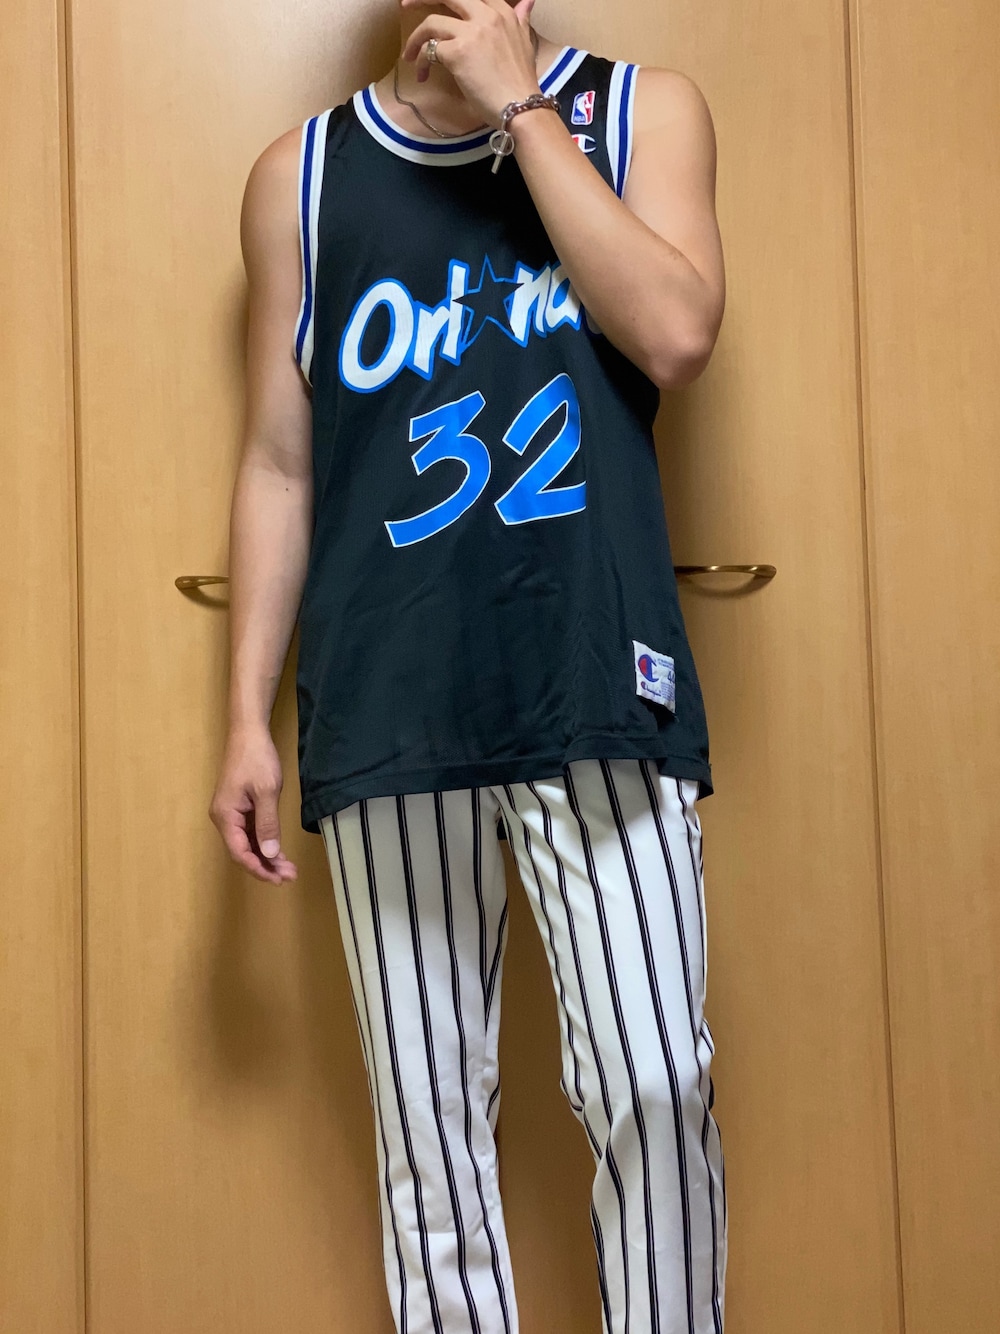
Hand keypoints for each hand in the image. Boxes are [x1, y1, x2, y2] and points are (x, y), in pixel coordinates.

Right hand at [209, 723, 297, 884]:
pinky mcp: (240, 808)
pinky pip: (251, 832)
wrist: (249, 732)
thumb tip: (269, 853)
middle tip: (289, 876)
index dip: (258, 868)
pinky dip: (265, 842)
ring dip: (267, 856)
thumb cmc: (256, 758)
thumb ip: (267, 823)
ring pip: (248, 843)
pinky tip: (279, 852)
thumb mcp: (266, 791)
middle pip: (243, 851)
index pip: (239, 852)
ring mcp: (232, 813)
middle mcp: (224, 818)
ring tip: (288, 869)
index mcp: (225, 816)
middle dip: (266, 866)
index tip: (277, 879)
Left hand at [401, 0, 540, 126]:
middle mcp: (486, 15)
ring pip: (432, 23)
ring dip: (416, 40)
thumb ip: (520, 19)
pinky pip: (430, 51)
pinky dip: (422, 63)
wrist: (521, 106)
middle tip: (405, 5)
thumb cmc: (521, 82)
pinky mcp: (457, 52)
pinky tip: (423, 76)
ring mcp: (471, 32)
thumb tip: (526, 1)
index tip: (434, 3)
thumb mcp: (525, 42)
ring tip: (410, 56)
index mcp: (502, 12)